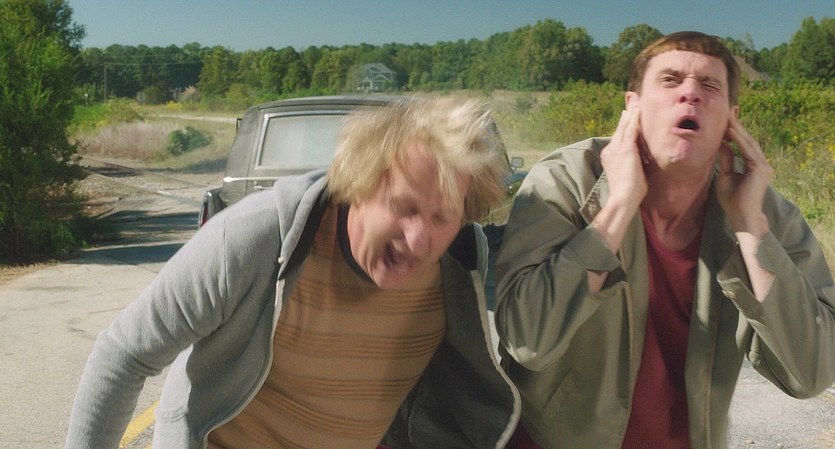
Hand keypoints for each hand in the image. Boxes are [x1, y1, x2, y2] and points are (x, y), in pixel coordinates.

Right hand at [600, 105, 647, 208]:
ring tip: (636, 100)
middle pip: (620, 127)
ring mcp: (617, 148)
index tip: (627, 114)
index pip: (619, 136)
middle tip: (631, 100)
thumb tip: (641, 162)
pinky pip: (631, 129)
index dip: (624, 124)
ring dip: (631, 112)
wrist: (622, 198)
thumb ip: (632, 164)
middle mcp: (610, 149)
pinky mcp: (626, 148)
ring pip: (625, 125)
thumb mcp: (628, 174)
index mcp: (610, 155)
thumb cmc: (628, 193)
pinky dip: (634, 118)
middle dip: (627, 114)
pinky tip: (637, 108)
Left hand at [715, 116, 772, 237]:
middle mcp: (760, 163)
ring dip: (737, 129)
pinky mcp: (761, 169)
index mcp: (752, 165)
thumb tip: (721, 143)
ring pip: (748, 142)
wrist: (741, 216)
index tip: (727, 118)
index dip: (735, 130)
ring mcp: (763, 165)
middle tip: (730, 109)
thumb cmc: (733, 200)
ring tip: (728, 116)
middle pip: (747, 139)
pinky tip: (730, 129)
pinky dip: (739, 139)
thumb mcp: (725, 175)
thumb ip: (726, 159)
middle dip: (738, 124)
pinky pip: (748, 150)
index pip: (743, 143)